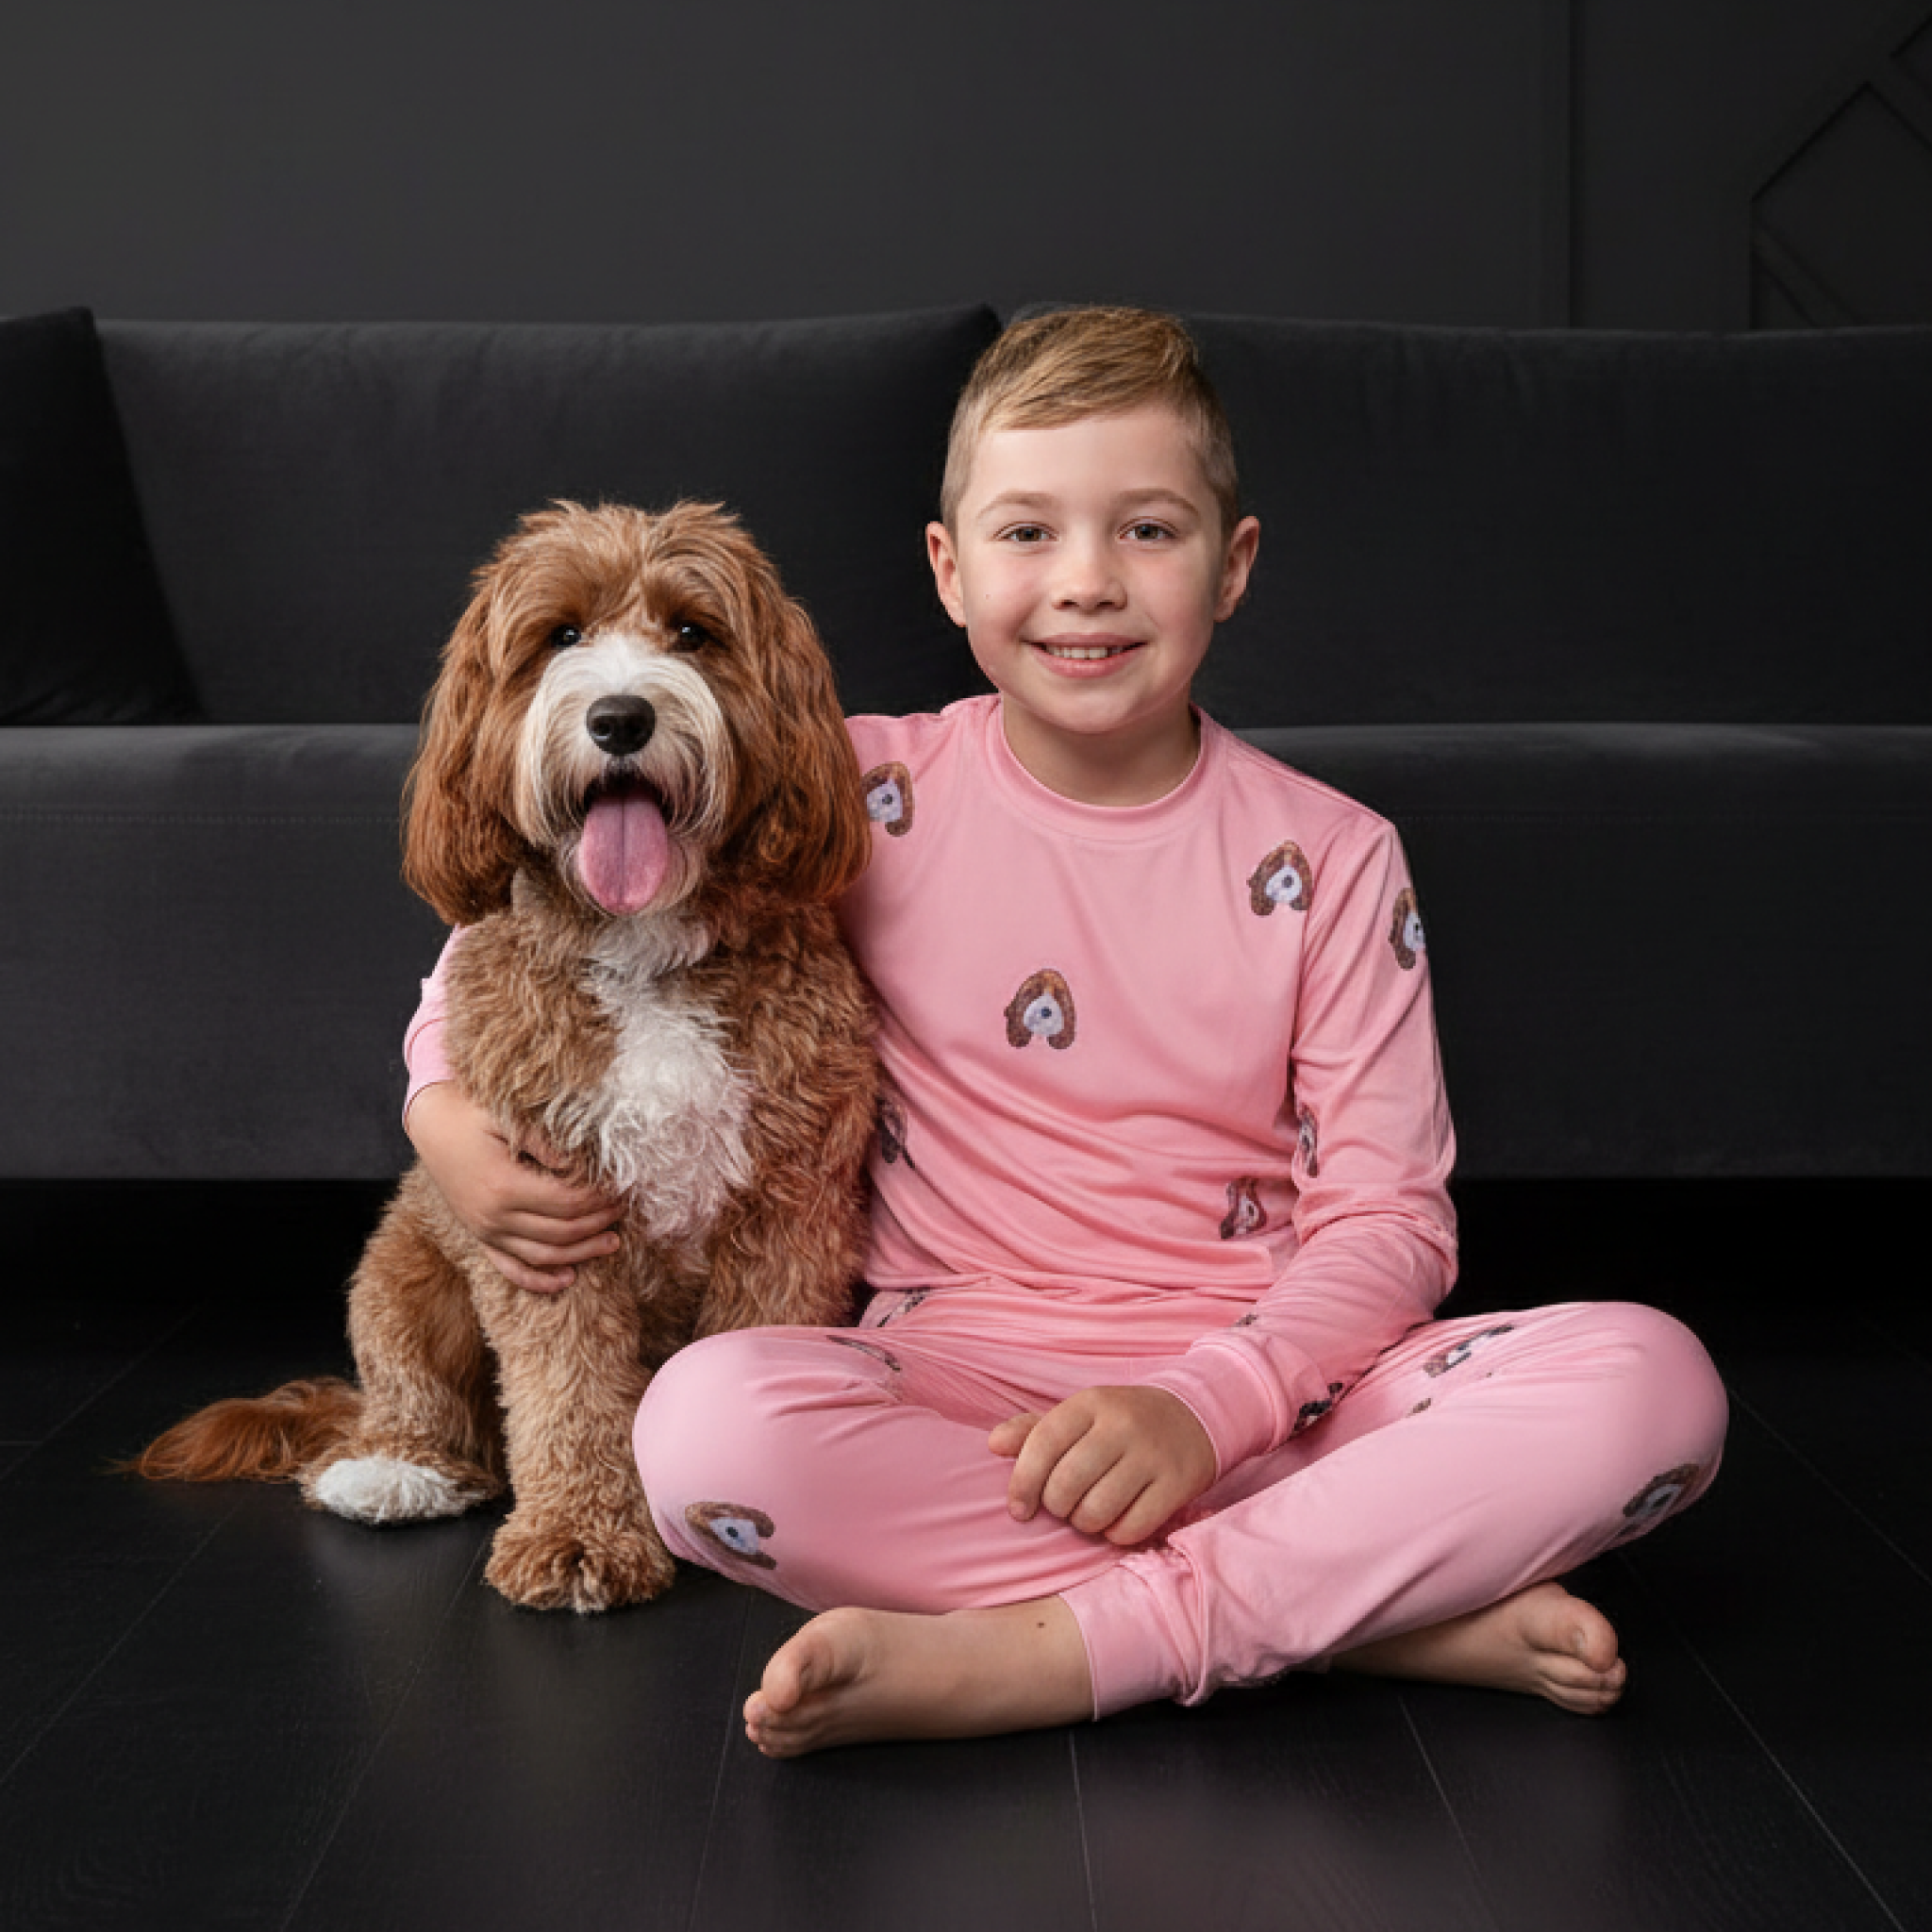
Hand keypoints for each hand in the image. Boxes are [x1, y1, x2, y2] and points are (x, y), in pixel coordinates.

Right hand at [405, 1082, 622, 1293]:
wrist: (432, 1127)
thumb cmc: (474, 1116)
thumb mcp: (508, 1118)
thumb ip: (545, 1142)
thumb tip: (579, 1166)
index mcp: (504, 1186)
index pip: (567, 1203)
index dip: (598, 1200)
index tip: (620, 1188)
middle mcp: (494, 1216)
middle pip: (561, 1233)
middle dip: (598, 1224)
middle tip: (624, 1210)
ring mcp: (485, 1232)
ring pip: (543, 1256)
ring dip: (581, 1253)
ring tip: (612, 1242)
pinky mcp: (480, 1238)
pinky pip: (510, 1268)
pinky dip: (539, 1280)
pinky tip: (567, 1280)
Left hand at [990, 1386, 1216, 1546]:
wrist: (1194, 1416)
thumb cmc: (1121, 1423)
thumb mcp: (1080, 1415)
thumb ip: (1033, 1430)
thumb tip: (993, 1444)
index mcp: (1090, 1403)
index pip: (1043, 1443)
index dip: (1022, 1482)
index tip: (1019, 1509)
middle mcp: (1121, 1425)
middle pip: (1067, 1484)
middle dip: (1057, 1508)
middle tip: (1065, 1507)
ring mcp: (1151, 1454)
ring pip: (1097, 1511)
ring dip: (1086, 1524)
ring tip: (1091, 1514)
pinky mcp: (1177, 1484)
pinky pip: (1131, 1527)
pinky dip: (1117, 1534)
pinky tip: (1119, 1521)